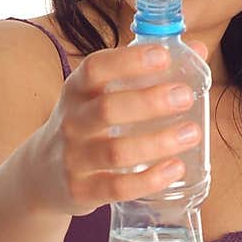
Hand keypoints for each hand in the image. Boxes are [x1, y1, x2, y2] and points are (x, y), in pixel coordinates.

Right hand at [34, 37, 208, 217]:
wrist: (43, 174)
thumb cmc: (86, 126)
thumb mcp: (100, 96)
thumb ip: (145, 73)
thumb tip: (199, 51)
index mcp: (77, 90)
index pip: (96, 69)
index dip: (129, 61)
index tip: (163, 56)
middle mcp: (72, 122)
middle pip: (109, 109)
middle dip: (150, 101)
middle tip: (185, 97)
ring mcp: (74, 159)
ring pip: (117, 151)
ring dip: (158, 142)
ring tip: (192, 132)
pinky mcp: (82, 191)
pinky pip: (118, 187)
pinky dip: (150, 179)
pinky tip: (176, 167)